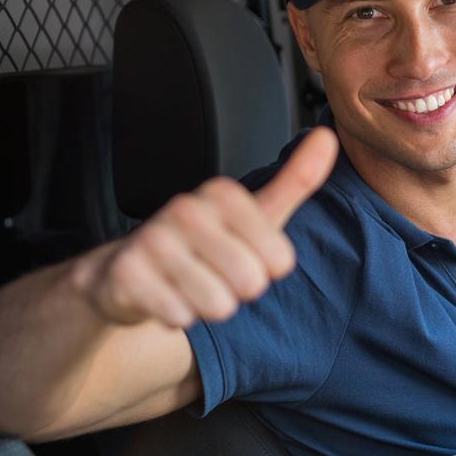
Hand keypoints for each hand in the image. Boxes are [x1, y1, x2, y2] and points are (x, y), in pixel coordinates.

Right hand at [73, 128, 338, 328]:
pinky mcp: (128, 273)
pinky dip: (178, 317)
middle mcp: (186, 210)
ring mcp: (153, 239)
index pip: (280, 259)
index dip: (268, 271)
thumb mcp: (255, 214)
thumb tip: (328, 138)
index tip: (247, 257)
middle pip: (249, 282)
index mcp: (222, 195)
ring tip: (190, 286)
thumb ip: (295, 181)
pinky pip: (180, 316)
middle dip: (238, 292)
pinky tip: (166, 297)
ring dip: (208, 307)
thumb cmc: (203, 245)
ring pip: (217, 304)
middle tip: (215, 275)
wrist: (130, 273)